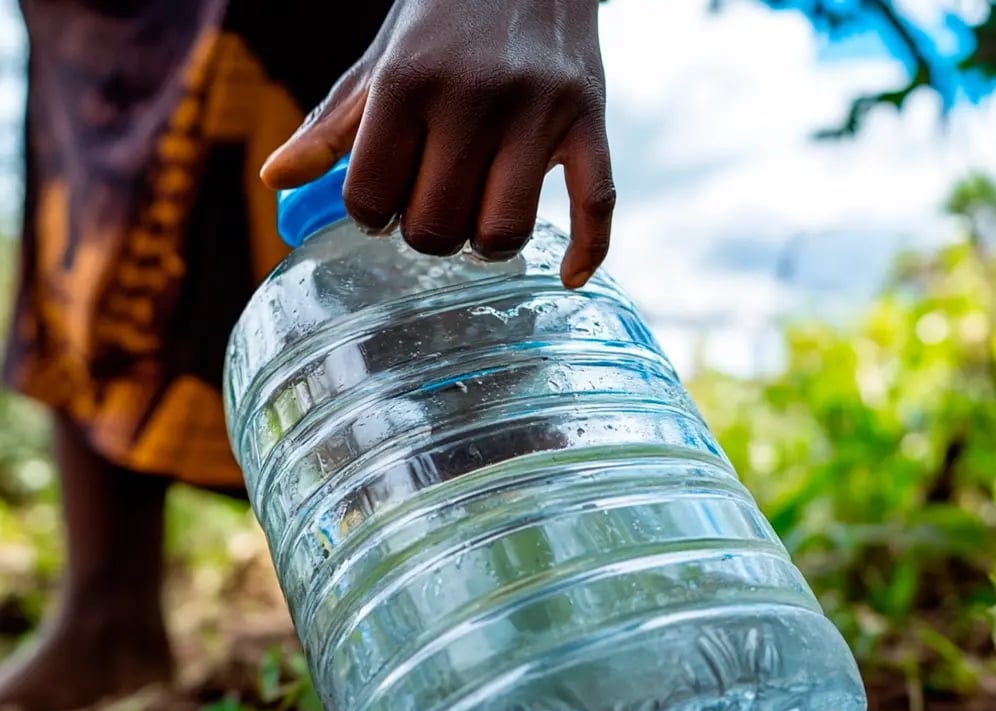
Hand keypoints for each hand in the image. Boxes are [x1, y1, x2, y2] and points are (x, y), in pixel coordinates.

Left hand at [261, 0, 614, 288]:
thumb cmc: (445, 18)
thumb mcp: (381, 62)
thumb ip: (333, 124)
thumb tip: (275, 180)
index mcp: (408, 82)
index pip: (370, 196)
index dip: (371, 215)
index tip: (385, 203)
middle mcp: (472, 98)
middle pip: (435, 225)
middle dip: (427, 233)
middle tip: (433, 208)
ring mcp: (537, 111)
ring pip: (502, 230)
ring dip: (486, 244)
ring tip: (481, 221)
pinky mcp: (589, 118)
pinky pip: (595, 205)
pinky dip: (585, 251)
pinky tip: (568, 275)